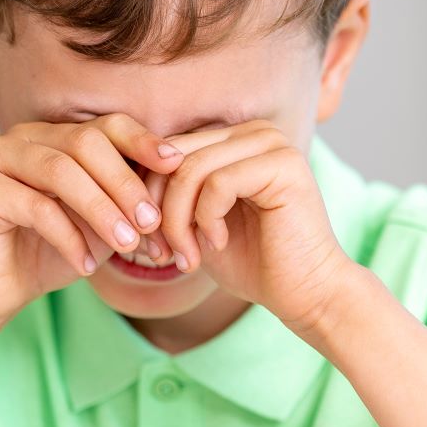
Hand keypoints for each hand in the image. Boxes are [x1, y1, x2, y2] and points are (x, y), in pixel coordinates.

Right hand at [0, 115, 181, 333]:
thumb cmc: (51, 251)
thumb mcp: (102, 223)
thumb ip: (130, 200)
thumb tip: (182, 186)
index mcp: (57, 135)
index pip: (107, 126)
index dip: (143, 142)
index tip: (176, 165)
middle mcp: (26, 137)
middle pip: (87, 143)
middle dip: (125, 184)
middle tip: (152, 222)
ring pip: (62, 171)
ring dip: (102, 210)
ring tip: (128, 244)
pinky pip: (35, 207)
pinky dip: (68, 238)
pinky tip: (86, 265)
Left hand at [153, 121, 354, 329]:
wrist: (305, 293)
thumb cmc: (252, 263)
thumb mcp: (197, 223)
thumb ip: (171, 194)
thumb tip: (121, 175)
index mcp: (234, 140)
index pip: (166, 150)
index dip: (145, 196)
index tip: (151, 243)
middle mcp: (254, 132)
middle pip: (173, 155)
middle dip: (157, 210)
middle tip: (160, 253)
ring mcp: (272, 144)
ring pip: (190, 169)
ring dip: (177, 221)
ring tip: (187, 255)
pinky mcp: (284, 164)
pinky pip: (217, 183)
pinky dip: (205, 220)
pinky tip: (216, 243)